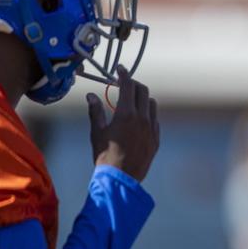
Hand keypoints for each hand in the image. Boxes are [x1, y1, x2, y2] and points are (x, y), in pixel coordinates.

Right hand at [87, 65, 159, 181]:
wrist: (121, 179)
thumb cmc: (104, 156)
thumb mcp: (96, 132)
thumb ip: (95, 111)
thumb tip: (91, 95)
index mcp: (126, 114)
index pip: (128, 86)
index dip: (123, 74)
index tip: (120, 69)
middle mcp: (142, 118)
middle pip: (143, 91)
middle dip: (133, 84)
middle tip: (124, 84)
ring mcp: (152, 129)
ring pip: (151, 104)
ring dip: (142, 98)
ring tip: (131, 101)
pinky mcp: (156, 139)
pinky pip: (155, 119)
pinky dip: (148, 113)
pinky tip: (139, 118)